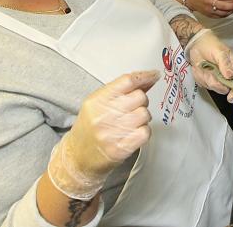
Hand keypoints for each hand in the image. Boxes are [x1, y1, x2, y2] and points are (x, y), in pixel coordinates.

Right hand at [47, 71, 159, 199]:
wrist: (78, 157)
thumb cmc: (90, 127)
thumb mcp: (98, 103)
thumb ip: (121, 90)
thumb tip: (148, 79)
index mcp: (98, 100)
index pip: (127, 81)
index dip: (145, 76)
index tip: (154, 76)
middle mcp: (104, 115)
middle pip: (140, 97)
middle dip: (141, 101)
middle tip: (133, 108)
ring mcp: (113, 132)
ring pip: (145, 114)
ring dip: (142, 118)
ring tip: (131, 122)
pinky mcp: (121, 148)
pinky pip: (145, 132)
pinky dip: (143, 131)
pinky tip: (133, 133)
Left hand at [186, 29, 232, 102]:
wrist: (196, 44)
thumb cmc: (210, 44)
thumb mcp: (220, 52)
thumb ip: (225, 64)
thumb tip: (231, 75)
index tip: (231, 96)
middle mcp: (226, 76)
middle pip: (224, 88)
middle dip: (215, 81)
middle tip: (210, 70)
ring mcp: (216, 79)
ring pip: (212, 86)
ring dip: (205, 76)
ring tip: (205, 66)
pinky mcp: (206, 80)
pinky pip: (203, 83)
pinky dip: (199, 76)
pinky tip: (200, 68)